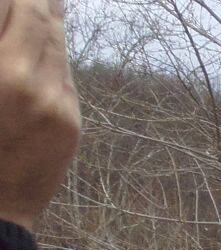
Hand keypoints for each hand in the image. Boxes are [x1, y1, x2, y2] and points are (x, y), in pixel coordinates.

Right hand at [0, 0, 80, 230]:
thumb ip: (1, 53)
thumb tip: (9, 25)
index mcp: (5, 76)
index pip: (19, 12)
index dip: (20, 0)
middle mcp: (35, 87)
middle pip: (43, 24)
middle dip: (36, 4)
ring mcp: (59, 107)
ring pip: (58, 49)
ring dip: (48, 25)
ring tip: (45, 5)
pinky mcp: (72, 126)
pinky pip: (64, 79)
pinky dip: (53, 58)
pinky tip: (44, 46)